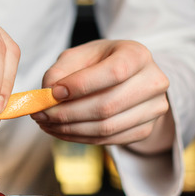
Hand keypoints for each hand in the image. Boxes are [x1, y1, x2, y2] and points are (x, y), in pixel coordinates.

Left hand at [32, 40, 172, 153]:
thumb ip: (60, 70)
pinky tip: (61, 131)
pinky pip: (108, 140)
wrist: (128, 79)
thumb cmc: (100, 63)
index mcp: (138, 55)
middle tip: (40, 114)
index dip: (81, 85)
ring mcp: (153, 109)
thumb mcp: (79, 56)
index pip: (114, 72)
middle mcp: (153, 81)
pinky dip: (79, 138)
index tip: (53, 93)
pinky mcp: (145, 130)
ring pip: (106, 128)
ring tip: (46, 124)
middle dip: (67, 114)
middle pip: (108, 105)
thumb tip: (48, 94)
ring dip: (70, 130)